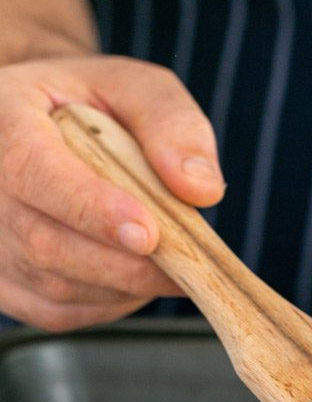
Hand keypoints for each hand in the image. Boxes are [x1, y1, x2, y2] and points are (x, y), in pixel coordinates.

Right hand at [0, 55, 224, 330]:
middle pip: (47, 244)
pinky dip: (109, 302)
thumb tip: (200, 189)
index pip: (34, 172)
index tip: (149, 234)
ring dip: (125, 284)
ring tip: (164, 257)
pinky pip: (60, 312)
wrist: (47, 133)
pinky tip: (130, 272)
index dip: (92, 209)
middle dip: (128, 263)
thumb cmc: (94, 108)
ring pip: (58, 286)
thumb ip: (170, 124)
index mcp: (2, 120)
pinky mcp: (5, 287)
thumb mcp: (135, 89)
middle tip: (188, 262)